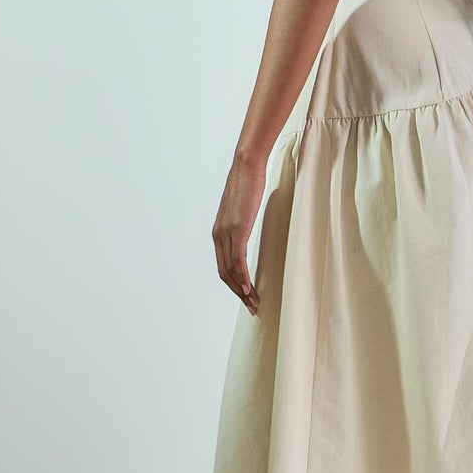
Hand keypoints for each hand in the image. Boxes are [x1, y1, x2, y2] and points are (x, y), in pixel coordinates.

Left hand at [212, 151, 266, 311]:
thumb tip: (249, 229)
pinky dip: (243, 276)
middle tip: (252, 306)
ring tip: (255, 302)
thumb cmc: (248, 183)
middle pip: (224, 273)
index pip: (223, 267)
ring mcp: (226, 233)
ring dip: (243, 290)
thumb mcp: (243, 209)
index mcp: (218, 232)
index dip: (234, 285)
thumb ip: (242, 223)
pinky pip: (238, 260)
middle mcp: (218, 235)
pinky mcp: (237, 230)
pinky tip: (250, 288)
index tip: (247, 296)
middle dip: (238, 293)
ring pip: (231, 270)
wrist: (246, 166)